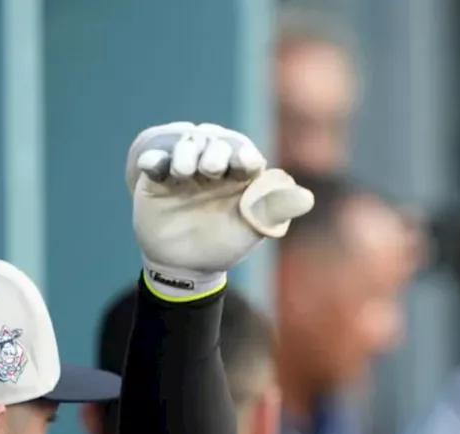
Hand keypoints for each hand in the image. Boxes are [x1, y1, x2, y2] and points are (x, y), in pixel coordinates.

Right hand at [127, 122, 313, 295]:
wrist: (187, 266)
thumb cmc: (227, 244)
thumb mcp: (253, 229)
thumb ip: (277, 210)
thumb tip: (308, 198)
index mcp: (241, 175)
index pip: (245, 153)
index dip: (243, 155)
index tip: (243, 164)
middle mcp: (214, 166)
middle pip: (215, 142)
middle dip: (213, 151)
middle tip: (210, 170)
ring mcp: (185, 170)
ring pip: (186, 145)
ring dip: (185, 153)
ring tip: (184, 172)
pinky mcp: (157, 178)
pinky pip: (154, 161)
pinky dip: (153, 160)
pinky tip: (152, 167)